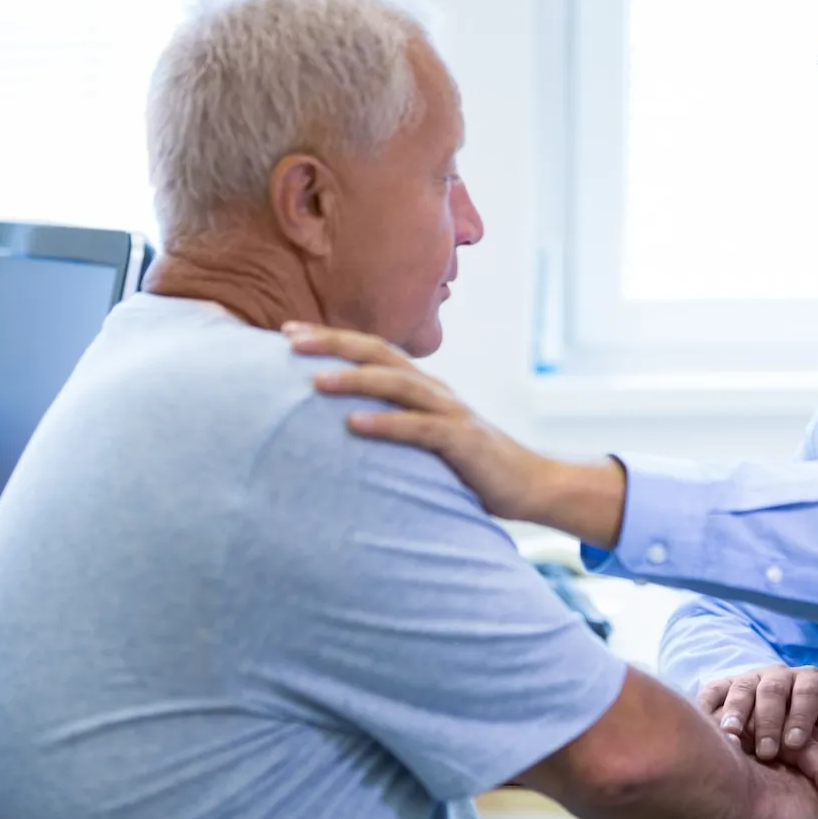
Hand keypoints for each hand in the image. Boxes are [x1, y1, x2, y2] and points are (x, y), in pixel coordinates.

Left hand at [282, 323, 551, 520]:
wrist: (531, 485)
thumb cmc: (471, 466)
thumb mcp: (426, 438)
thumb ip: (394, 424)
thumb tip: (343, 426)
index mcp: (423, 387)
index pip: (372, 350)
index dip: (331, 338)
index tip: (286, 333)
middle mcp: (435, 391)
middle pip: (379, 354)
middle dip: (333, 344)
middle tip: (289, 339)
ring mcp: (451, 413)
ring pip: (398, 384)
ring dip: (355, 380)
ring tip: (315, 381)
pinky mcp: (463, 441)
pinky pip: (420, 428)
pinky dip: (386, 424)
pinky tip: (355, 424)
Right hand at [698, 665, 817, 757]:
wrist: (783, 711)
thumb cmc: (813, 726)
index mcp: (809, 682)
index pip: (809, 691)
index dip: (802, 717)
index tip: (795, 743)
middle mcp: (778, 676)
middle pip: (773, 691)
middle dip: (769, 721)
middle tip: (767, 753)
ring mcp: (749, 679)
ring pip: (742, 689)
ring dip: (736, 712)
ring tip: (731, 737)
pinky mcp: (724, 686)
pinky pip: (713, 691)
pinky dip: (707, 706)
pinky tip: (704, 723)